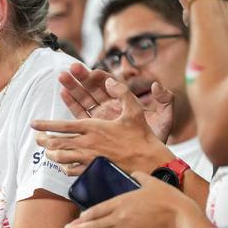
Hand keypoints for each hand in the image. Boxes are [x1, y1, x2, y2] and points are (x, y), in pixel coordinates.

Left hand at [33, 78, 172, 175]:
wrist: (149, 163)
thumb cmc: (142, 137)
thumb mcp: (135, 110)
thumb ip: (122, 93)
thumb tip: (110, 80)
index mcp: (93, 127)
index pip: (62, 125)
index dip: (45, 125)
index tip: (34, 124)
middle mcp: (87, 143)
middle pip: (56, 142)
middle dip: (43, 140)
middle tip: (37, 139)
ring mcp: (88, 159)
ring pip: (60, 157)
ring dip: (50, 154)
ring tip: (46, 152)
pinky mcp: (92, 171)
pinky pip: (71, 170)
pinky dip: (64, 167)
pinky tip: (63, 164)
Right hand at [57, 64, 174, 141]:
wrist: (149, 159)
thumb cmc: (157, 138)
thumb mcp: (165, 117)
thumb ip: (164, 99)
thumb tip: (155, 85)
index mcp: (125, 102)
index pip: (110, 84)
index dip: (99, 76)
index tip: (92, 72)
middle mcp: (110, 107)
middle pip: (93, 89)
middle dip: (81, 78)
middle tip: (71, 68)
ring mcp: (100, 118)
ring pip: (83, 99)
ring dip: (73, 87)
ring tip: (62, 77)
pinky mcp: (93, 129)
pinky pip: (79, 115)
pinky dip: (71, 104)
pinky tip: (63, 94)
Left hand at [59, 171, 195, 227]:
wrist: (182, 216)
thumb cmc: (168, 198)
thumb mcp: (151, 182)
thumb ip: (138, 176)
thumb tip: (133, 172)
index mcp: (121, 201)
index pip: (95, 210)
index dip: (82, 218)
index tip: (73, 222)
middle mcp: (119, 217)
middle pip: (93, 224)